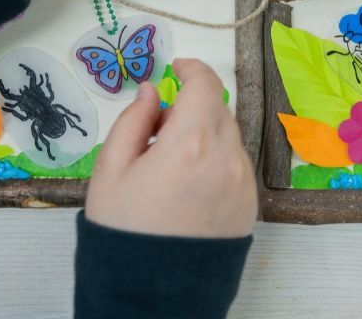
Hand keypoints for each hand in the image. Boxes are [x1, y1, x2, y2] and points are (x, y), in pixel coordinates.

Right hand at [85, 59, 257, 237]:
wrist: (151, 293)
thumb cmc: (122, 230)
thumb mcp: (111, 169)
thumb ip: (134, 120)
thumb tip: (153, 90)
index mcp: (189, 144)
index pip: (205, 84)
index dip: (192, 68)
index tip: (177, 68)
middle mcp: (226, 159)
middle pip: (218, 109)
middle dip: (192, 107)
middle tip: (160, 131)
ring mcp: (243, 183)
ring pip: (229, 136)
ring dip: (206, 134)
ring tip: (174, 166)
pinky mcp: (250, 204)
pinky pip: (237, 164)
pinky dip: (218, 159)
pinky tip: (191, 185)